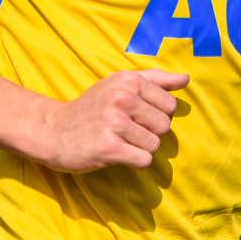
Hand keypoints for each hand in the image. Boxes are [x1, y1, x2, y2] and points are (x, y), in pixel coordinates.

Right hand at [0, 68, 188, 172]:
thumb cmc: (92, 108)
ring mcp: (114, 123)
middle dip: (149, 133)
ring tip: (120, 141)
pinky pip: (143, 160)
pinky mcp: (109, 148)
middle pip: (165, 126)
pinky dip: (134, 161)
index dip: (156, 115)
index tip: (134, 116)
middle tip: (125, 131)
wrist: (54, 130)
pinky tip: (117, 154)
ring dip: (140, 148)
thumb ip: (155, 80)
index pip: (170, 105)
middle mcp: (122, 98)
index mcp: (128, 80)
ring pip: (155, 145)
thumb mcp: (119, 84)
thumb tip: (186, 78)